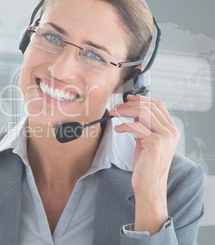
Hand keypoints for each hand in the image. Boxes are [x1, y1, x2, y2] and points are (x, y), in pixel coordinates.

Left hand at [110, 94, 178, 234]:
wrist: (149, 186)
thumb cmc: (146, 166)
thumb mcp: (146, 142)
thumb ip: (145, 127)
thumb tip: (132, 112)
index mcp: (171, 129)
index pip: (158, 105)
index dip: (142, 99)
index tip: (127, 98)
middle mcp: (171, 131)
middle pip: (149, 106)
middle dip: (129, 105)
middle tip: (115, 108)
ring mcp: (165, 136)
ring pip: (143, 113)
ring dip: (125, 112)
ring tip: (114, 114)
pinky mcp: (155, 143)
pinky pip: (137, 127)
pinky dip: (124, 126)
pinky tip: (118, 129)